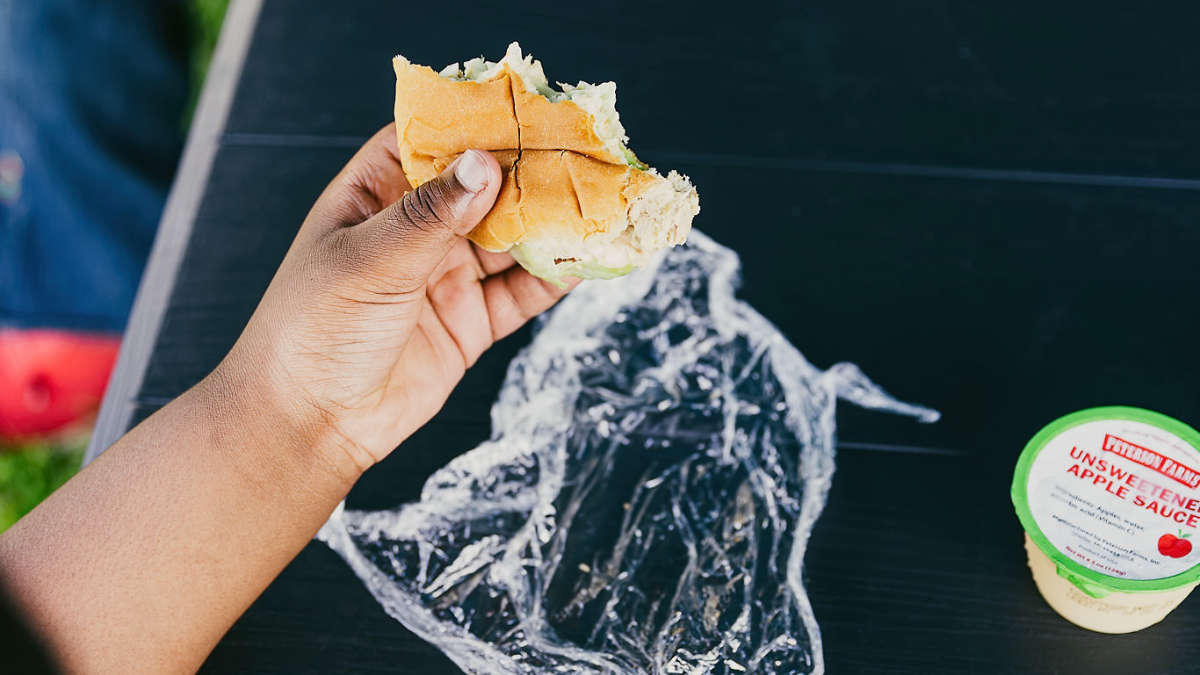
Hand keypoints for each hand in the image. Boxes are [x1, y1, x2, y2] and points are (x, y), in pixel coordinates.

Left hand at [216, 124, 572, 474]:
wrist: (312, 423)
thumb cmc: (314, 329)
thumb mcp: (369, 260)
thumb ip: (431, 216)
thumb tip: (484, 163)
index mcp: (375, 196)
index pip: (431, 142)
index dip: (476, 123)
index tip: (528, 110)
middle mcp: (414, 231)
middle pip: (483, 189)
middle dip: (529, 175)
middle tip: (580, 158)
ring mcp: (444, 275)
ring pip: (509, 240)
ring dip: (550, 226)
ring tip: (595, 206)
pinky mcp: (469, 321)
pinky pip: (520, 293)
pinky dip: (554, 279)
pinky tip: (586, 262)